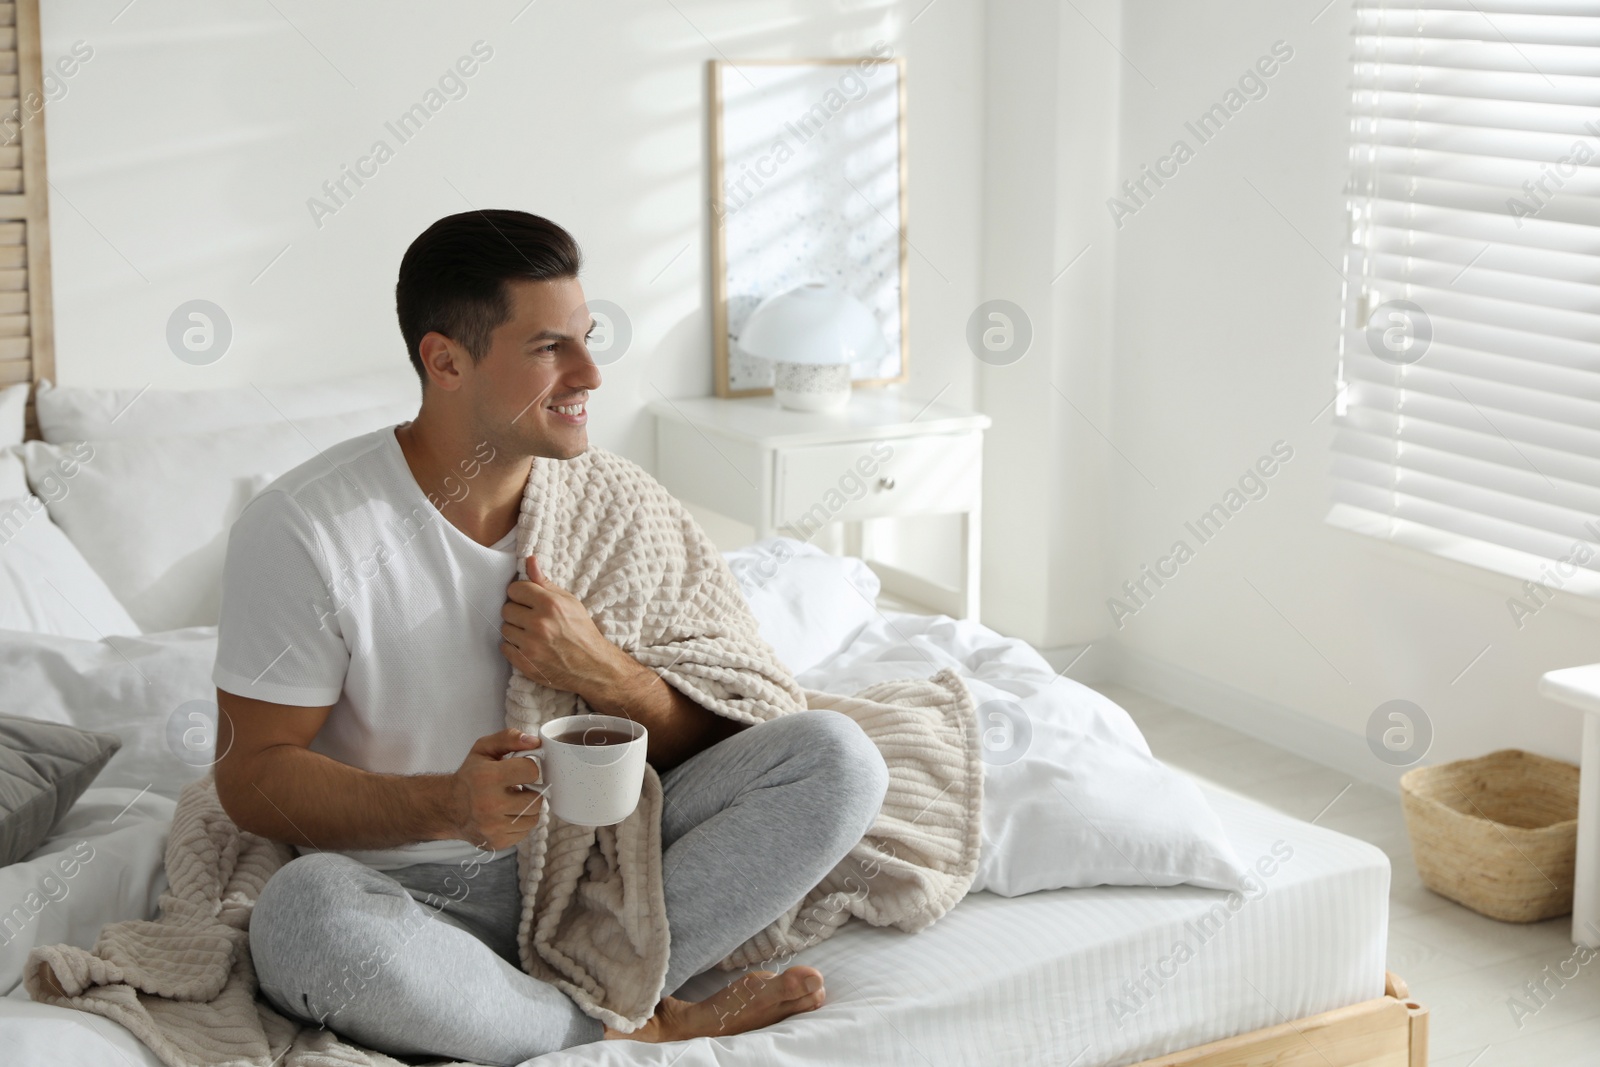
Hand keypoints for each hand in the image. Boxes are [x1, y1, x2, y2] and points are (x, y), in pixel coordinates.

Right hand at [447, 728, 546, 849]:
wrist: (448, 808)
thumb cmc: (470, 776)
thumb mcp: (484, 749)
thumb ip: (509, 738)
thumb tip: (535, 743)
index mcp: (487, 777)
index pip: (531, 771)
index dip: (528, 768)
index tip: (519, 770)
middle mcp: (489, 805)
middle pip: (536, 800)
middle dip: (530, 792)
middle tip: (516, 788)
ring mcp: (493, 827)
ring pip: (534, 818)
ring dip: (527, 809)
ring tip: (511, 802)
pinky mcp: (497, 842)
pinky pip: (525, 832)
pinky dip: (520, 823)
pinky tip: (506, 815)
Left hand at [501, 554, 632, 694]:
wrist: (592, 664)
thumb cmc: (581, 630)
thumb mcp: (569, 601)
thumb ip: (544, 582)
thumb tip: (529, 560)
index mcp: (550, 604)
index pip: (515, 589)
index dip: (521, 594)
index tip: (528, 600)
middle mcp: (539, 624)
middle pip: (506, 609)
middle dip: (517, 612)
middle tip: (531, 618)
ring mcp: (531, 646)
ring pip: (505, 629)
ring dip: (515, 630)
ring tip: (531, 633)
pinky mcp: (526, 663)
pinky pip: (504, 648)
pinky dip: (513, 647)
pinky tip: (528, 646)